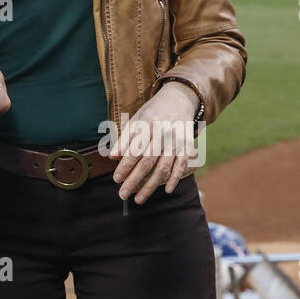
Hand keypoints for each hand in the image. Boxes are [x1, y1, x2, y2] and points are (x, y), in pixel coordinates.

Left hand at [108, 82, 199, 204]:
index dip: (124, 166)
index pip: (134, 149)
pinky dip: (175, 179)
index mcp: (146, 124)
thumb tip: (112, 157)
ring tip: (139, 199)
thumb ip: (124, 139)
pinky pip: (181, 165)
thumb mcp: (135, 120)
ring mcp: (176, 140)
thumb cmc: (152, 113)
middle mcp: (162, 132)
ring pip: (163, 167)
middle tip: (123, 195)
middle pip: (147, 161)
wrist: (179, 99)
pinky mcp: (187, 145)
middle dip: (134, 180)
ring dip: (151, 185)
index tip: (116, 179)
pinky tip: (167, 190)